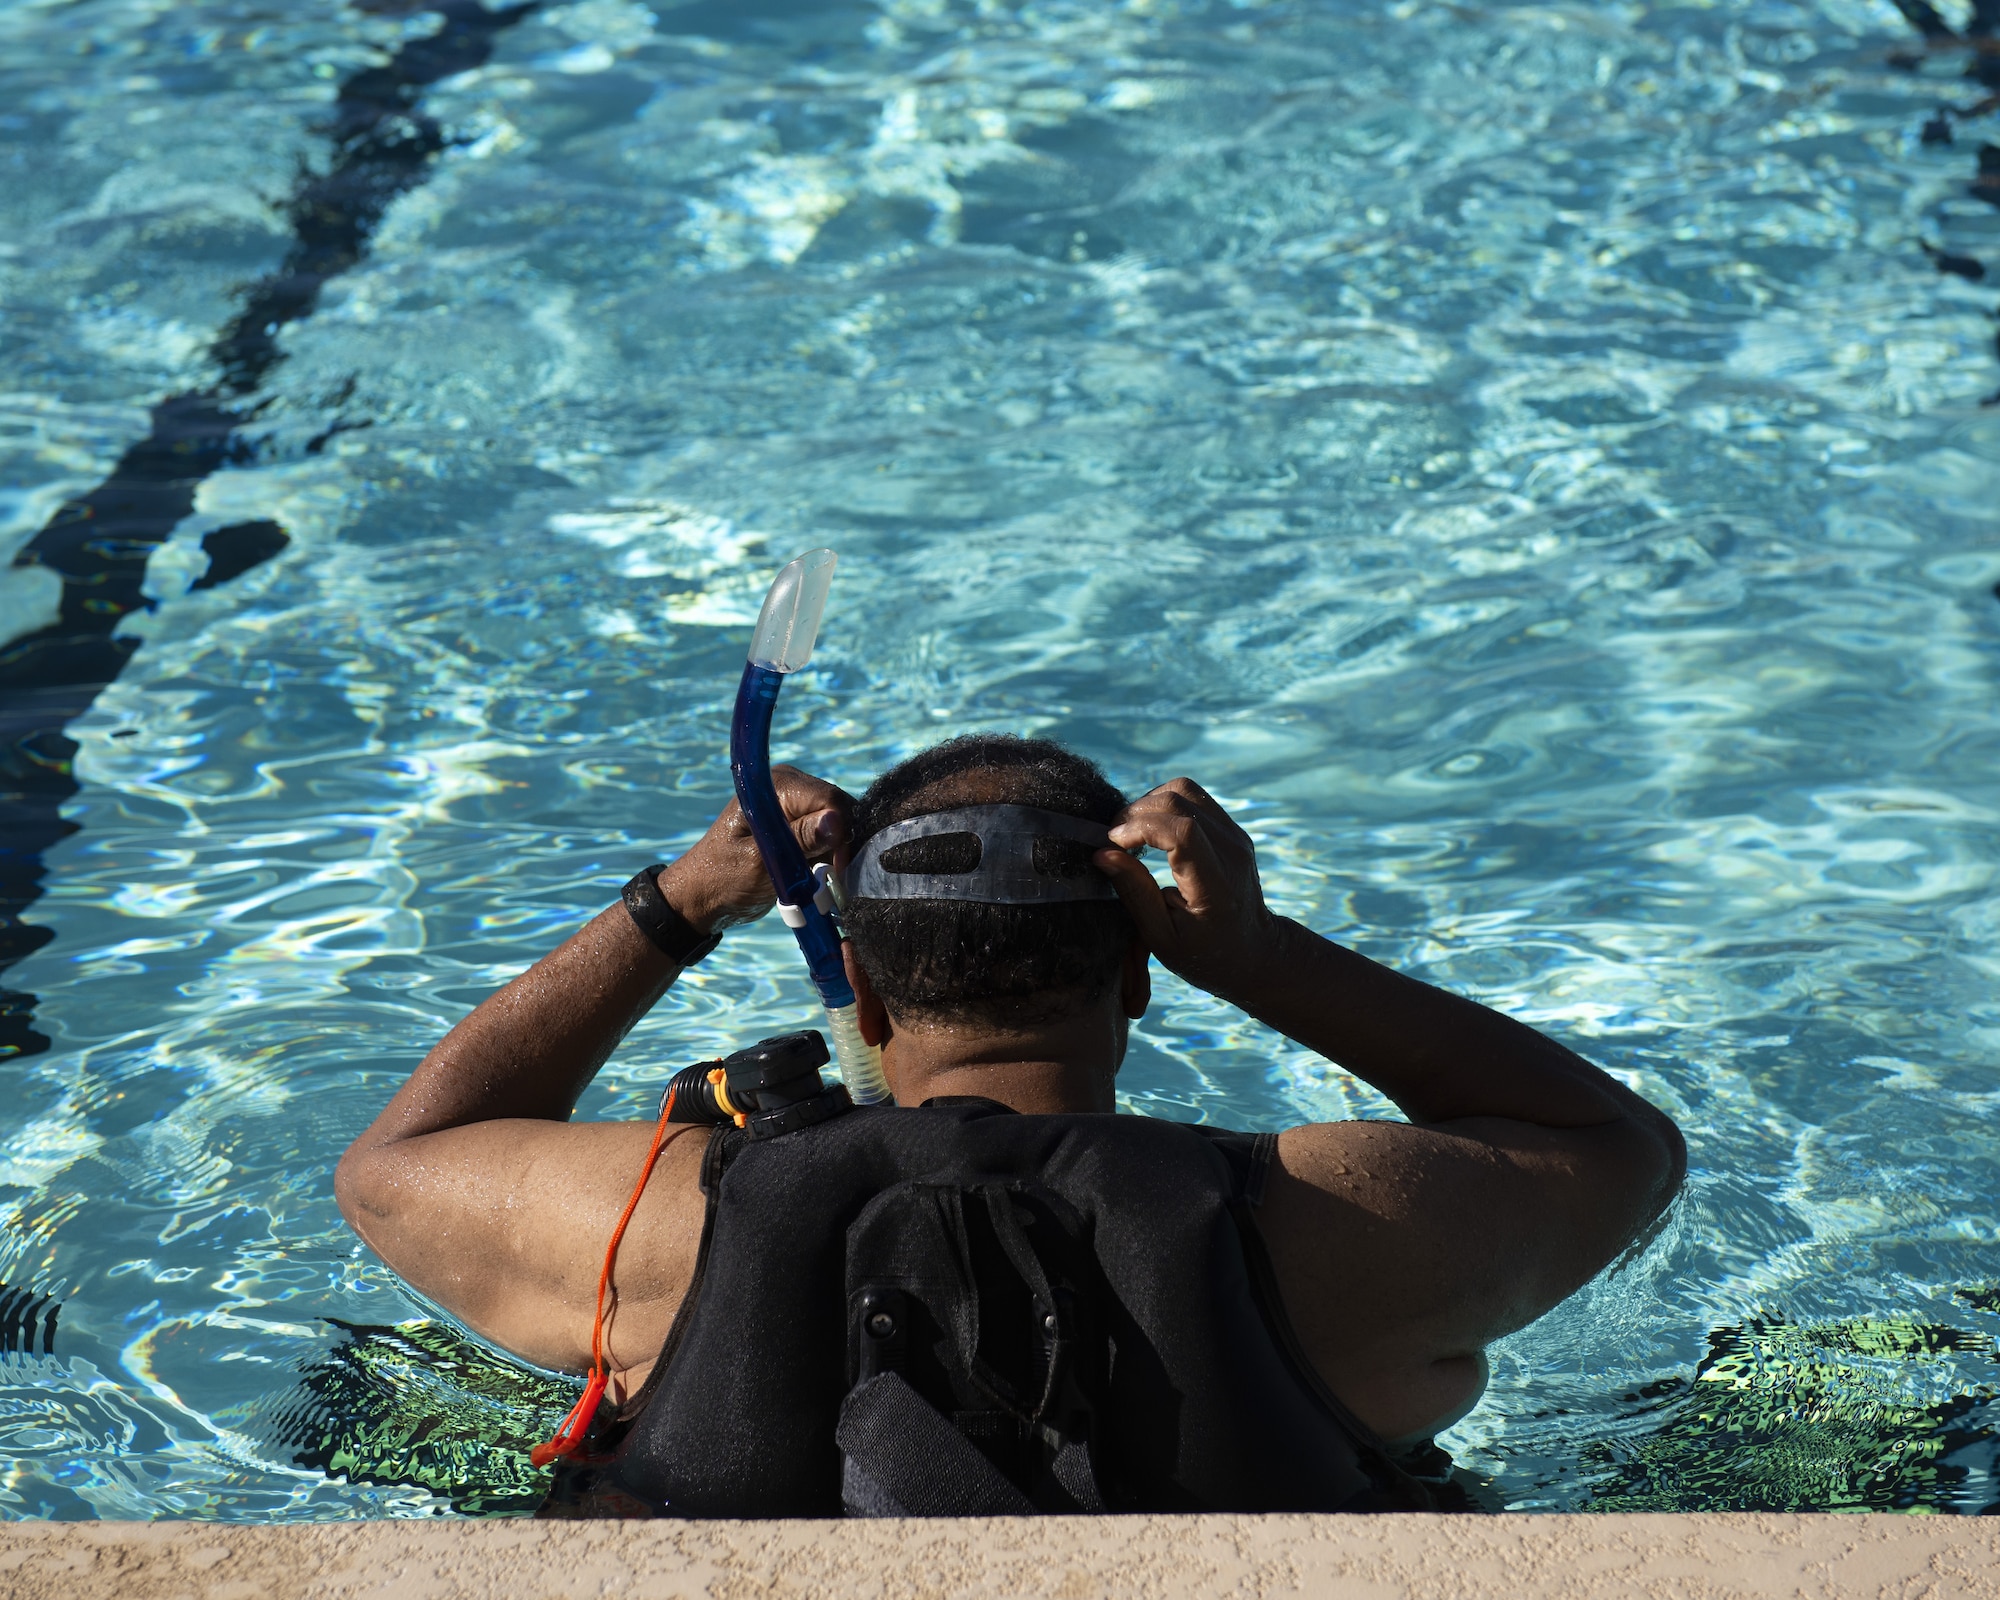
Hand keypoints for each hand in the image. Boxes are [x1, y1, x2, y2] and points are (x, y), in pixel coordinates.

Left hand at [656, 766, 852, 935]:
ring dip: (833, 856)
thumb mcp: (761, 861)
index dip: (841, 833)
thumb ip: (799, 840)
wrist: (704, 896)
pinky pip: (828, 837)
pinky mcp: (798, 824)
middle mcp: (789, 787)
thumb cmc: (723, 878)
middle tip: (829, 878)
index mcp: (775, 786)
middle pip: (838, 811)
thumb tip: (836, 822)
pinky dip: (827, 859)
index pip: (829, 799)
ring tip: (818, 881)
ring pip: (838, 827)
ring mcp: (794, 805)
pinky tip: (815, 877)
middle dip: (839, 846)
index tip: (837, 867)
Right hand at [1094, 777, 1283, 1002]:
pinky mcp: (1231, 829)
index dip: (1140, 828)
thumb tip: (1102, 854)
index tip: (1111, 844)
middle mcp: (1232, 851)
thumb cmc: (1203, 955)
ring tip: (1130, 834)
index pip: (1182, 831)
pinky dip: (1163, 806)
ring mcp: (1235, 836)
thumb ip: (1134, 893)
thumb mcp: (1161, 937)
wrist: (1252, 952)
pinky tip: (1150, 832)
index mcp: (1216, 884)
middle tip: (1113, 840)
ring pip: (1185, 789)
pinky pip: (1193, 798)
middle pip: (1179, 800)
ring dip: (1149, 804)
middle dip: (1136, 812)